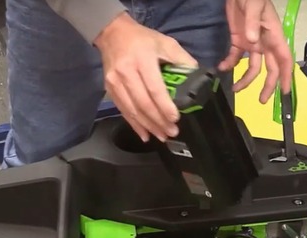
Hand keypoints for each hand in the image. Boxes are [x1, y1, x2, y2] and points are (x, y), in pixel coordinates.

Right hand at [94, 13, 197, 142]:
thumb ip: (181, 59)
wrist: (112, 33)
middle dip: (159, 121)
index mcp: (142, 60)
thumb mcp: (166, 42)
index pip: (154, 88)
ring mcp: (115, 82)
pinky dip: (134, 125)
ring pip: (133, 110)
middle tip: (172, 132)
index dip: (165, 106)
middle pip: (143, 103)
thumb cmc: (142, 39)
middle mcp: (126, 72)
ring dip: (148, 126)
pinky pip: (123, 111)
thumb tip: (196, 77)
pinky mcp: (109, 89)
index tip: (175, 118)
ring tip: (162, 136)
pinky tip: (145, 135)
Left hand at [218, 0, 293, 103]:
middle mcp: (265, 42)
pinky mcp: (238, 40)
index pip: (284, 59)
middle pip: (270, 68)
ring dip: (246, 80)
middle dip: (268, 86)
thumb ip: (253, 21)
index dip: (286, 76)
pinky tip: (221, 68)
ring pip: (253, 67)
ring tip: (235, 89)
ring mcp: (252, 42)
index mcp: (274, 35)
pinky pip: (235, 57)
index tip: (285, 92)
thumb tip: (252, 42)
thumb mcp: (254, 4)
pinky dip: (229, 64)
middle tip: (262, 100)